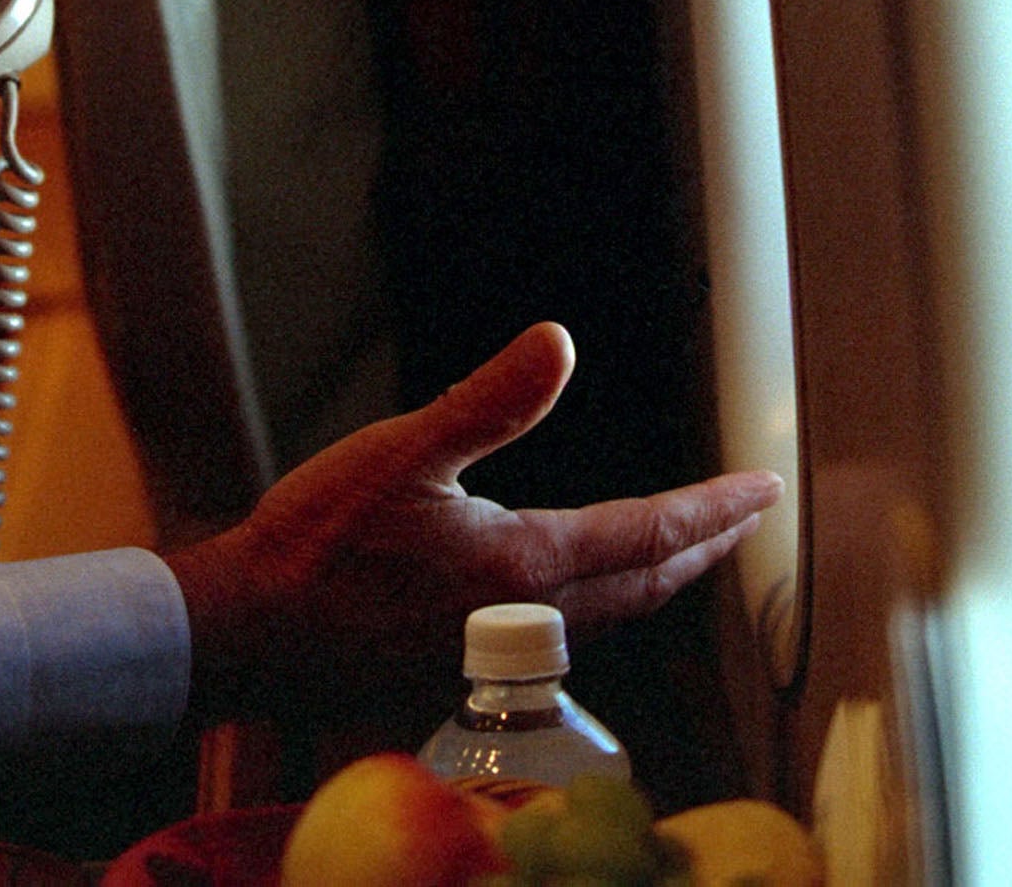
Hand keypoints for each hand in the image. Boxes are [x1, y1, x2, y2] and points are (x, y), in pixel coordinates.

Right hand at [162, 324, 780, 720]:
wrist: (247, 635)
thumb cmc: (314, 545)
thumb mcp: (400, 452)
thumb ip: (487, 400)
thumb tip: (558, 343)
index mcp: (523, 563)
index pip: (649, 533)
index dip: (715, 510)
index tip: (764, 490)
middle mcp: (527, 620)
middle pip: (646, 584)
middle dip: (704, 549)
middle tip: (745, 521)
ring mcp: (497, 654)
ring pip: (610, 616)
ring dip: (657, 580)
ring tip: (681, 552)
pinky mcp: (464, 668)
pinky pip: (565, 638)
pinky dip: (601, 607)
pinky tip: (579, 595)